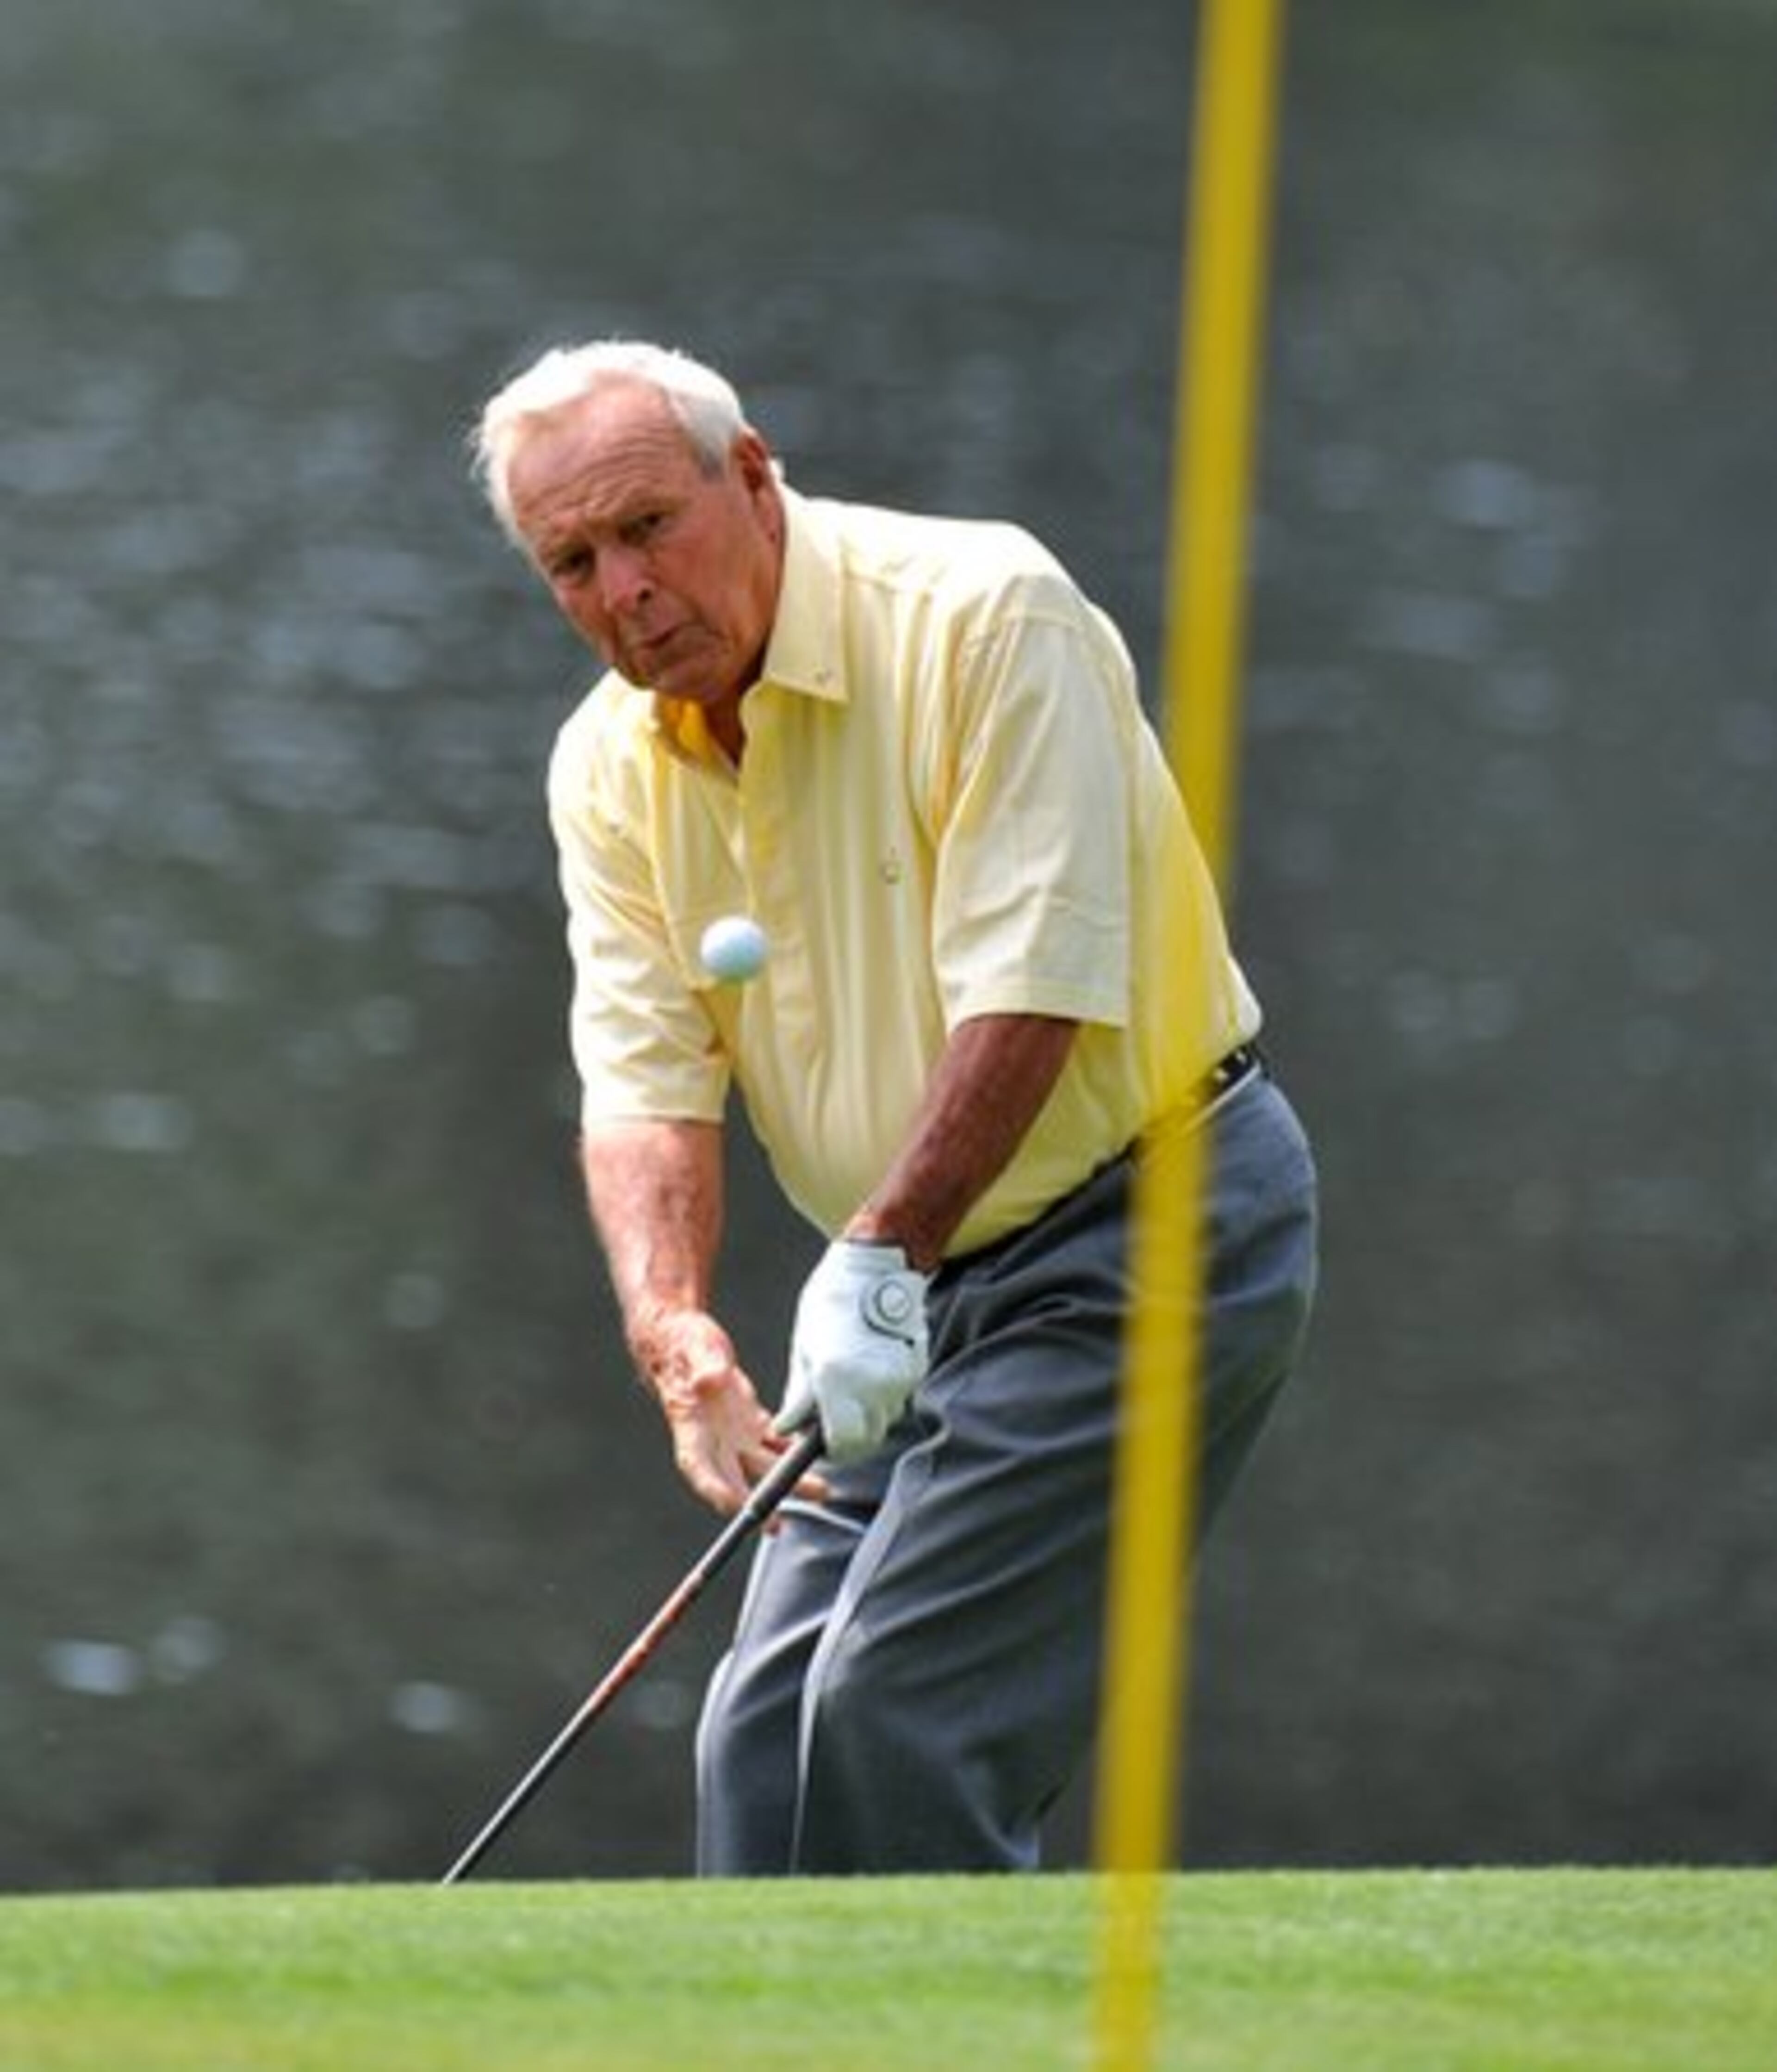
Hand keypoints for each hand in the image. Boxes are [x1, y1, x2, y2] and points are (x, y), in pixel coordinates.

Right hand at [633, 1306, 793, 1514]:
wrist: (683, 1341)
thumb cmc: (682, 1344)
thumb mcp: (693, 1348)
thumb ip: (704, 1366)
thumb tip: (709, 1379)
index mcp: (690, 1427)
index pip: (698, 1468)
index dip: (714, 1490)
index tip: (733, 1506)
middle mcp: (711, 1439)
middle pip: (733, 1479)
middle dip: (755, 1504)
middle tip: (776, 1524)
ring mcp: (731, 1434)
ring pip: (761, 1465)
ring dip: (786, 1481)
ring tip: (818, 1491)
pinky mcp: (748, 1421)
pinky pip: (773, 1443)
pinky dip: (791, 1452)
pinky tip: (812, 1457)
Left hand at [776, 1241, 931, 1464]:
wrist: (876, 1265)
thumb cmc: (833, 1300)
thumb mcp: (805, 1348)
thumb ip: (800, 1395)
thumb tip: (787, 1427)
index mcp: (836, 1378)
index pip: (842, 1443)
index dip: (830, 1450)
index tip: (820, 1445)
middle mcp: (872, 1385)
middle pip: (867, 1440)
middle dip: (850, 1438)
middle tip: (833, 1422)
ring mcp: (899, 1379)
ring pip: (885, 1422)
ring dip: (867, 1417)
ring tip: (851, 1387)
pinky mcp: (916, 1370)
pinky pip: (898, 1399)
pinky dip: (883, 1397)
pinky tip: (869, 1371)